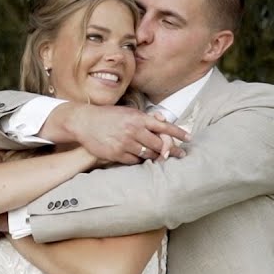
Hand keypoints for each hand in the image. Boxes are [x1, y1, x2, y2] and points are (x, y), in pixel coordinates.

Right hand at [63, 105, 188, 164]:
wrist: (84, 122)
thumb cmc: (107, 116)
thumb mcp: (127, 112)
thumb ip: (145, 118)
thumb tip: (163, 120)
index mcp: (138, 118)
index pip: (164, 126)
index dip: (179, 133)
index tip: (189, 138)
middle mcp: (133, 130)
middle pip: (159, 144)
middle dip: (170, 150)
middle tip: (178, 154)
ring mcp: (125, 143)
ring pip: (148, 154)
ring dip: (155, 157)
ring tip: (159, 157)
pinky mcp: (116, 154)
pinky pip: (134, 161)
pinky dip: (139, 160)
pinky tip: (140, 158)